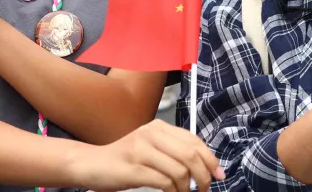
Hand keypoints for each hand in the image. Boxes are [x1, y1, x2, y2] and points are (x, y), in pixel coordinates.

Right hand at [74, 119, 224, 191]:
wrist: (92, 164)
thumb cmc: (125, 160)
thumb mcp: (152, 148)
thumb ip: (175, 151)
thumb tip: (206, 166)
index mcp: (159, 127)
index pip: (194, 141)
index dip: (210, 159)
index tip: (219, 175)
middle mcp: (151, 133)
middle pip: (190, 155)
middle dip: (203, 176)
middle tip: (204, 190)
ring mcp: (141, 149)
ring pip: (179, 170)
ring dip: (186, 188)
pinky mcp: (133, 167)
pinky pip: (164, 181)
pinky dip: (172, 191)